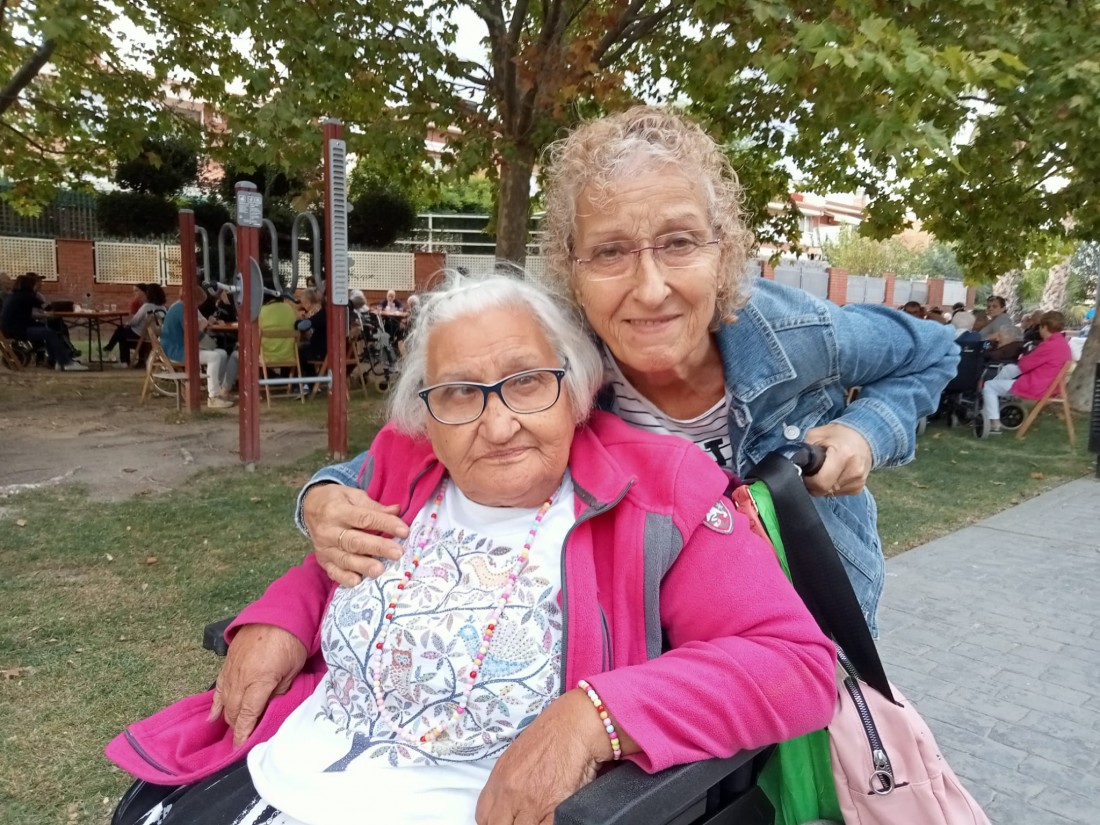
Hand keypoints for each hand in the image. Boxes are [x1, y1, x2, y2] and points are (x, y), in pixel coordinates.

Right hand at [208, 623, 306, 746]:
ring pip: (225, 702)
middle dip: (237, 728)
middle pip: (234, 711)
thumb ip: (280, 690)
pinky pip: (218, 688)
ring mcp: (232, 670)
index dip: (243, 734)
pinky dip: (216, 704)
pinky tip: (212, 717)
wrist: (278, 613)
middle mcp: (241, 678)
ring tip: (233, 729)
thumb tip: (269, 707)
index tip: (240, 749)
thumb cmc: (292, 640)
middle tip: (242, 739)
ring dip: (229, 717)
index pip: (247, 716)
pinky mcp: (228, 663)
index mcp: (259, 682)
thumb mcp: (293, 669)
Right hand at [303, 483, 407, 586]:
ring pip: (345, 558)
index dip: (385, 524)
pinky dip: (344, 578)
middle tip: (398, 553)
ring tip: (380, 570)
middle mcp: (328, 530)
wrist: (310, 507)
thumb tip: (396, 511)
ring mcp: (324, 547)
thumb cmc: (337, 500)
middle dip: (378, 547)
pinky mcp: (322, 560)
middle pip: (355, 541)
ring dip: (363, 565)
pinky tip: (357, 581)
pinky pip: (333, 571)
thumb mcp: (353, 496)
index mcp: (337, 510)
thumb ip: (374, 506)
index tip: (404, 531)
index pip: (364, 518)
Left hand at [476, 690, 611, 824]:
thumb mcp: (518, 755)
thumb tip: (509, 804)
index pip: (484, 816)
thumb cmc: (552, 733)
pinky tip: (551, 817)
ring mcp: (530, 803)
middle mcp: (510, 792)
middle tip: (522, 819)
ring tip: (539, 816)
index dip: (495, 821)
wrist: (576, 725)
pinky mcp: (553, 809)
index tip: (505, 821)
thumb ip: (509, 781)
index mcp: (499, 777)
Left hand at [802, 422, 872, 496]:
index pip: (821, 482)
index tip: (804, 474)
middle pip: (824, 490)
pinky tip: (834, 474)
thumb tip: (795, 464)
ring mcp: (858, 481)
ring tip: (825, 470)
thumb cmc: (840, 435)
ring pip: (830, 493)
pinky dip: (832, 486)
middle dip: (814, 484)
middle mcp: (853, 470)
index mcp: (843, 455)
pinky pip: (838, 493)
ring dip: (823, 485)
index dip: (808, 482)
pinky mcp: (859, 487)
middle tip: (812, 473)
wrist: (864, 438)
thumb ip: (805, 449)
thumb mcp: (818, 434)